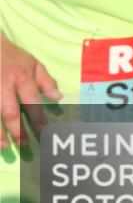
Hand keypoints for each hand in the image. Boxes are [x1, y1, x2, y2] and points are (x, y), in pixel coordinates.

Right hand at [1, 34, 61, 148]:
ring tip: (5, 146)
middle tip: (24, 144)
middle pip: (9, 111)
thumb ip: (46, 81)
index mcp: (21, 78)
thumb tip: (58, 97)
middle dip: (16, 130)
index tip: (43, 131)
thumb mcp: (33, 63)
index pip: (32, 101)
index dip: (37, 117)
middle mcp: (3, 85)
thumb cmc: (13, 57)